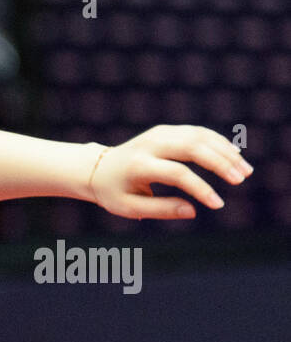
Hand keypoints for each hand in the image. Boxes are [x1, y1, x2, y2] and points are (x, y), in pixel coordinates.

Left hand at [89, 124, 252, 219]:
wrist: (97, 168)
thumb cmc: (113, 193)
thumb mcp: (130, 207)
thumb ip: (161, 209)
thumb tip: (193, 211)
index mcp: (138, 166)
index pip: (177, 174)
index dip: (200, 188)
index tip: (217, 205)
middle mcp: (150, 145)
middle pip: (193, 148)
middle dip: (221, 164)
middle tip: (241, 180)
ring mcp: (159, 134)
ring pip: (199, 136)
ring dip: (225, 152)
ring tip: (244, 171)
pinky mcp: (166, 131)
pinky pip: (197, 133)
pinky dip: (217, 143)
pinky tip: (234, 156)